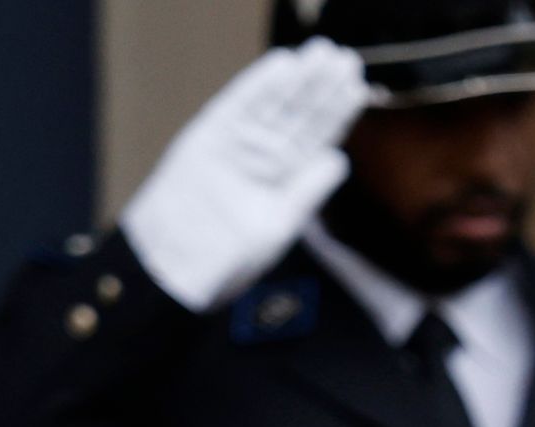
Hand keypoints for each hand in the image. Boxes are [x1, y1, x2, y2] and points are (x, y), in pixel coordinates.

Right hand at [117, 39, 370, 312]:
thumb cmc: (227, 257)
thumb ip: (308, 190)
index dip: (336, 114)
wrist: (176, 263)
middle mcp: (263, 156)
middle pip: (298, 116)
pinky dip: (259, 85)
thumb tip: (339, 159)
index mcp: (284, 179)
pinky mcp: (211, 134)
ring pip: (273, 105)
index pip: (316, 139)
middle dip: (321, 90)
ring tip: (322, 56)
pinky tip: (284, 66)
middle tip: (345, 61)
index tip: (357, 88)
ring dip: (297, 81)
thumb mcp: (279, 223)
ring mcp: (238, 143)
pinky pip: (239, 104)